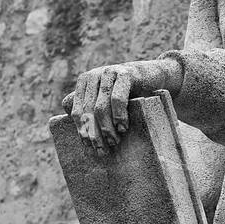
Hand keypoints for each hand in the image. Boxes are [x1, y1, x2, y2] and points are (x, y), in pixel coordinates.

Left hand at [62, 58, 182, 152]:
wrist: (152, 74)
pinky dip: (119, 116)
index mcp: (84, 81)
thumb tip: (72, 119)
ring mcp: (109, 73)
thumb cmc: (127, 90)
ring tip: (114, 142)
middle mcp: (93, 75)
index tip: (89, 147)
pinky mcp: (125, 74)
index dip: (82, 130)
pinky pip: (117, 99)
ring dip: (106, 128)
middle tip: (102, 150)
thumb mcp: (105, 96)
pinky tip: (123, 127)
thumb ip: (89, 104)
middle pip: (88, 111)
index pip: (77, 111)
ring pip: (101, 107)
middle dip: (94, 134)